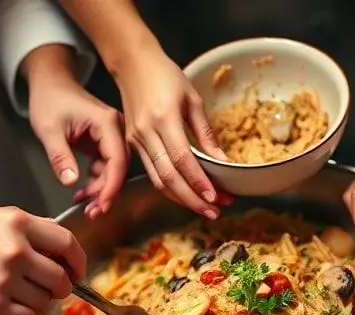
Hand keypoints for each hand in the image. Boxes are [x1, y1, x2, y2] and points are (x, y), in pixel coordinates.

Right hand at [0, 203, 85, 314]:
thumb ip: (21, 223)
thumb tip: (51, 234)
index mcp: (16, 222)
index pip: (66, 242)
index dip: (78, 260)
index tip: (77, 270)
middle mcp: (15, 250)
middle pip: (61, 277)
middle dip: (60, 285)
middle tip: (48, 287)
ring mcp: (5, 280)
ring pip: (45, 299)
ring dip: (37, 300)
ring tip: (15, 293)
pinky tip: (7, 306)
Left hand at [25, 44, 126, 218]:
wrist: (49, 82)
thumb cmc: (49, 98)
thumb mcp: (49, 130)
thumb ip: (60, 157)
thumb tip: (71, 183)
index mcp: (107, 123)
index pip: (117, 161)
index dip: (111, 187)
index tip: (101, 206)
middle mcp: (115, 129)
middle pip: (119, 168)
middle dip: (105, 192)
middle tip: (91, 212)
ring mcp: (111, 136)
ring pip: (113, 170)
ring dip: (99, 189)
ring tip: (82, 204)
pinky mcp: (104, 141)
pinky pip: (105, 167)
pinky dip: (95, 181)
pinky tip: (81, 192)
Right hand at [113, 48, 231, 218]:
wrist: (133, 64)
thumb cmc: (165, 75)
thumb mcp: (193, 99)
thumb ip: (206, 133)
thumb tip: (222, 161)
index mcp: (163, 118)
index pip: (182, 159)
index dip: (199, 182)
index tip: (216, 197)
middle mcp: (146, 133)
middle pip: (168, 177)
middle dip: (192, 199)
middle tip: (214, 211)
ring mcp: (136, 141)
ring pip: (157, 180)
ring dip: (181, 198)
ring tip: (203, 208)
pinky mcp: (132, 145)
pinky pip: (151, 173)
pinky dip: (169, 188)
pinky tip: (185, 195)